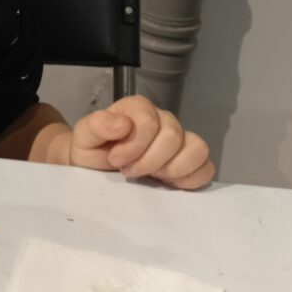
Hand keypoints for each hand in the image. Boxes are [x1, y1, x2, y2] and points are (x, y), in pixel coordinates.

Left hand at [68, 95, 213, 189]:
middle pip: (173, 137)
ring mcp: (180, 139)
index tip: (115, 160)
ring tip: (151, 176)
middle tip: (129, 171)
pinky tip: (168, 183)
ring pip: (197, 149)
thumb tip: (123, 124)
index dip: (133, 146)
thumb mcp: (84, 136)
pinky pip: (206, 167)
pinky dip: (190, 179)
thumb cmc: (91, 148)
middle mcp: (164, 119)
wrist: (94, 164)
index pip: (150, 123)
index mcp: (138, 108)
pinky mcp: (189, 160)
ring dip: (172, 169)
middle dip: (149, 161)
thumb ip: (98, 125)